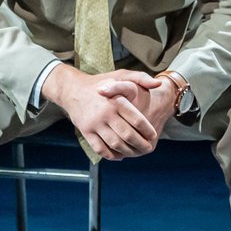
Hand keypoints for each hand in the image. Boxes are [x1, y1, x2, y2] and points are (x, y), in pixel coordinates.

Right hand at [44, 65, 167, 159]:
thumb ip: (141, 78)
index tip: (153, 136)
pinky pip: (100, 148)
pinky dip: (111, 155)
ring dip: (128, 152)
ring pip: (115, 144)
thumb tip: (158, 83)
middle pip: (128, 135)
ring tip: (136, 152)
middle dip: (141, 144)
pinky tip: (119, 155)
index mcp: (116, 100)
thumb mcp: (121, 75)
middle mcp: (105, 113)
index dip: (148, 131)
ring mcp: (94, 123)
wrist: (72, 89)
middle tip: (148, 147)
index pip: (137, 120)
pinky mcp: (85, 131)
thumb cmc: (100, 82)